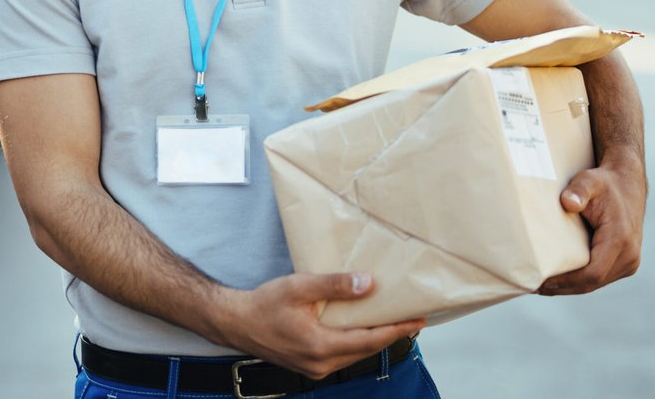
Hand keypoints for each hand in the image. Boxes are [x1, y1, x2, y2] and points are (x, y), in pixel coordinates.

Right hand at [222, 273, 424, 379]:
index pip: (371, 340)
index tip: (418, 320)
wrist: (235, 322)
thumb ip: (334, 286)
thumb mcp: (299, 287)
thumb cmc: (263, 304)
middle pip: (367, 350)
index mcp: (321, 346)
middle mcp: (322, 363)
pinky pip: (342, 356)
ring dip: (373, 340)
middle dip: (391, 334)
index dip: (397, 330)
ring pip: (355, 355)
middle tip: (412, 319)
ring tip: (391, 322)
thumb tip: (368, 284)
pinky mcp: (310, 366)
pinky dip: (356, 343)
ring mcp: (316, 368)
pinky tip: (360, 330)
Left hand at [540, 154, 645, 295]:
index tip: (542, 282)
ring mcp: (630, 261)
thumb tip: (568, 203)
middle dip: (563, 288)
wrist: (626, 183)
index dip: (566, 282)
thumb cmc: (603, 183)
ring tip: (541, 287)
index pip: (593, 273)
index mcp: (620, 240)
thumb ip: (578, 191)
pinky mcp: (625, 262)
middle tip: (533, 287)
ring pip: (596, 283)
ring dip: (570, 287)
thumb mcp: (589, 181)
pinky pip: (600, 277)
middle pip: (592, 283)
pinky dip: (579, 281)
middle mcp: (630, 255)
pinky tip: (558, 281)